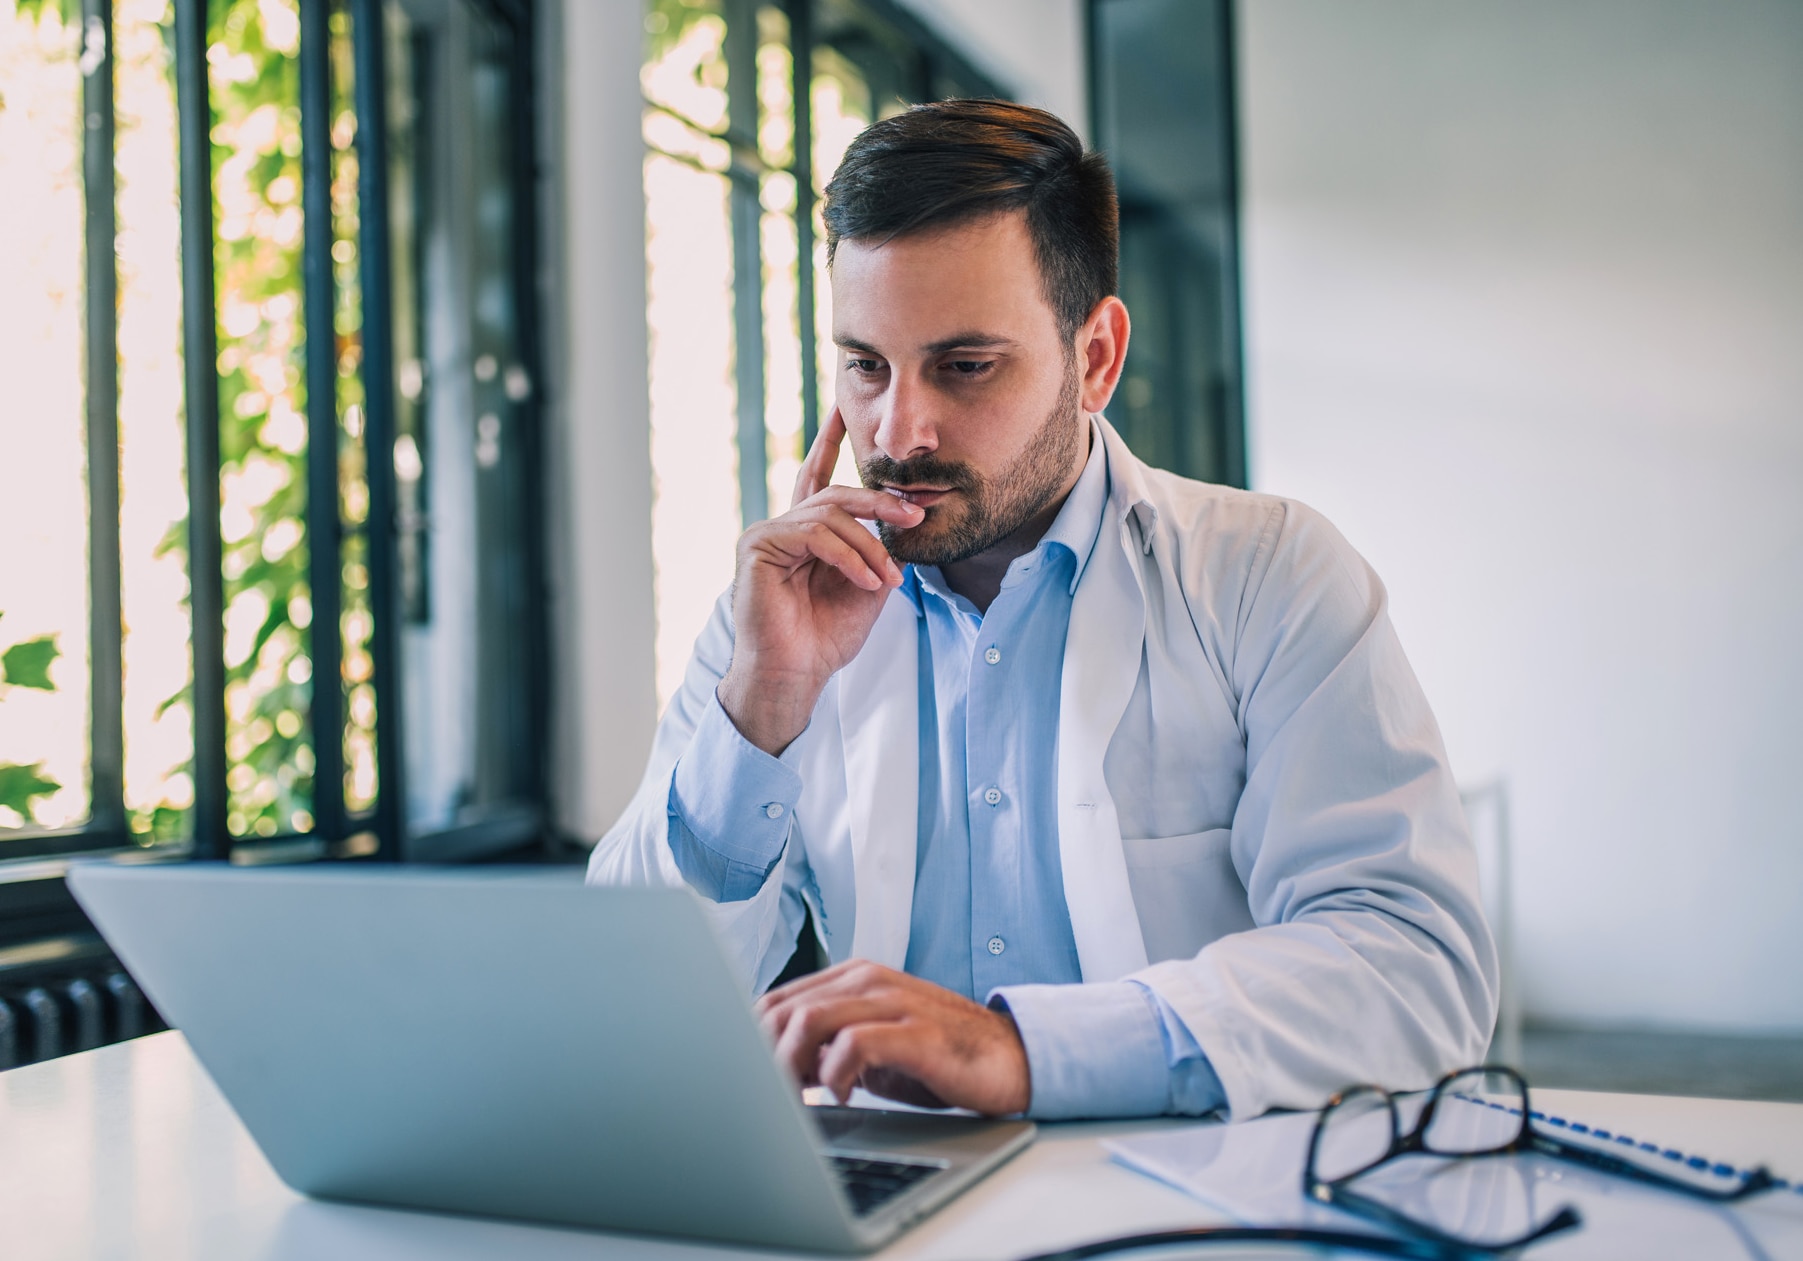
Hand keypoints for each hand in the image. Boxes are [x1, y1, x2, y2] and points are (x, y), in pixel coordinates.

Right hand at [718, 408, 922, 754]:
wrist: (796, 673)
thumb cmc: (826, 637)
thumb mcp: (867, 586)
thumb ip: (879, 550)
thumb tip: (904, 522)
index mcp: (807, 533)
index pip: (820, 478)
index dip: (829, 442)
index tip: (843, 411)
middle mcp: (784, 526)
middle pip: (838, 495)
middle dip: (881, 502)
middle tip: (915, 515)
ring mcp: (767, 533)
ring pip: (830, 514)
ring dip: (869, 546)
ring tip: (887, 579)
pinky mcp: (757, 545)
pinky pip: (814, 534)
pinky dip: (848, 556)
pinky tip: (866, 581)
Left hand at [755, 960, 1031, 1115]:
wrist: (1010, 1059)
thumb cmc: (939, 1056)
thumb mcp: (874, 1044)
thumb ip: (830, 1043)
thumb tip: (774, 1066)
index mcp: (854, 977)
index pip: (778, 999)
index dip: (754, 1040)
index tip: (752, 1077)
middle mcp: (870, 980)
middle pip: (784, 1010)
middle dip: (764, 1057)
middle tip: (770, 1095)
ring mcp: (893, 1002)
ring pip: (809, 1020)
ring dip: (791, 1064)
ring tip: (799, 1096)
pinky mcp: (916, 1032)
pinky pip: (854, 1043)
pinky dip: (835, 1073)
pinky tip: (844, 1095)